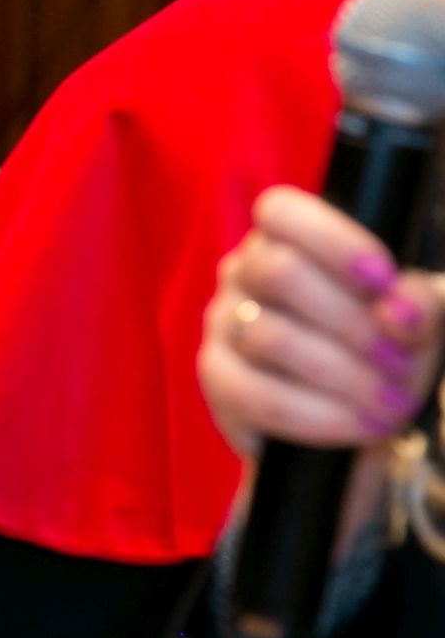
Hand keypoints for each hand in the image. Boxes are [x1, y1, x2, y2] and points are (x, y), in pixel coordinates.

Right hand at [200, 186, 442, 458]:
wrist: (357, 419)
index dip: (335, 240)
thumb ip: (420, 303)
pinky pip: (258, 395)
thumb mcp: (419, 321)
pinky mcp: (216, 379)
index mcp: (286, 240)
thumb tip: (398, 311)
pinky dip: (319, 415)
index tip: (384, 280)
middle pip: (277, 272)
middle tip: (399, 361)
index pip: (281, 211)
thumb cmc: (384, 351)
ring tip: (391, 404)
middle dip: (351, 323)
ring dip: (345, 376)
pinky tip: (360, 425)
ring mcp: (222, 324)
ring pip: (270, 337)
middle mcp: (242, 273)